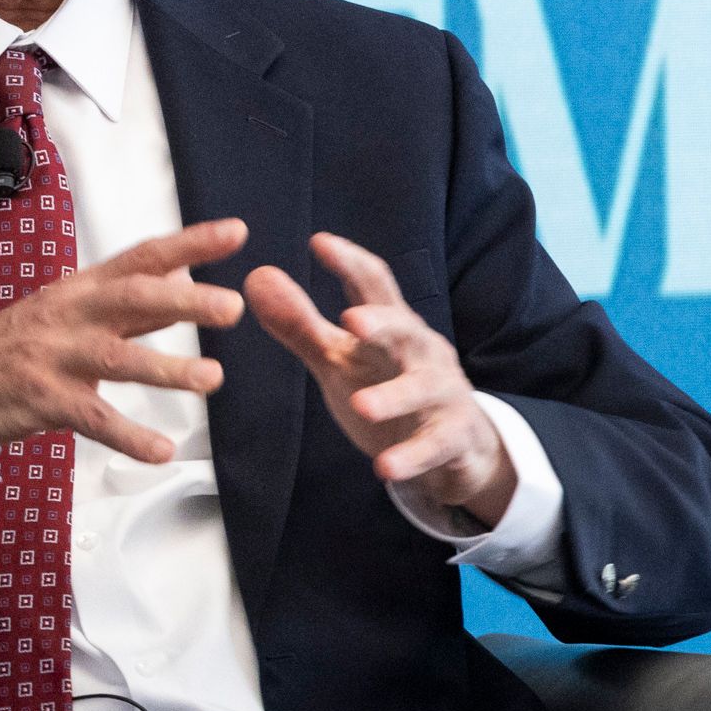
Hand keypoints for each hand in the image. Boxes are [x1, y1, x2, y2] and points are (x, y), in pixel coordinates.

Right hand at [0, 219, 248, 465]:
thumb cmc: (17, 345)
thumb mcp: (71, 311)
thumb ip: (129, 302)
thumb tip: (185, 277)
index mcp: (81, 289)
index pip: (141, 257)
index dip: (188, 244)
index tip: (234, 233)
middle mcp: (69, 315)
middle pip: (130, 299)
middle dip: (183, 301)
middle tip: (230, 306)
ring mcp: (53, 357)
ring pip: (115, 358)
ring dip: (166, 368)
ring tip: (210, 378)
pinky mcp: (41, 400)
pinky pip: (92, 418)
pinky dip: (129, 436)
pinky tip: (161, 450)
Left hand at [244, 232, 509, 524]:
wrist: (453, 447)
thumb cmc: (388, 388)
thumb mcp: (340, 358)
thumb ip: (300, 323)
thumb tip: (256, 276)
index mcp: (392, 328)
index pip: (375, 286)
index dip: (351, 263)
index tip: (320, 242)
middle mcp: (422, 353)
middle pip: (406, 331)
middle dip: (383, 324)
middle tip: (351, 321)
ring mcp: (442, 394)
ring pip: (424, 389)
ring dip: (395, 397)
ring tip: (363, 405)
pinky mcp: (454, 436)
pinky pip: (436, 445)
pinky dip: (412, 456)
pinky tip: (384, 469)